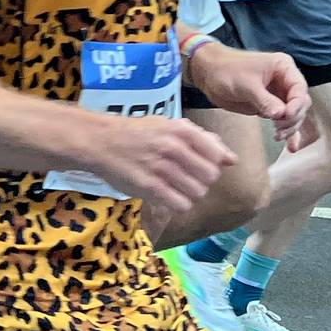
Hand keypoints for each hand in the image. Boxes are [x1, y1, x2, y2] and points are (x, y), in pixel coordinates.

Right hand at [90, 116, 234, 215]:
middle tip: (187, 179)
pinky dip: (178, 204)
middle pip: (210, 177)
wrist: (99, 141)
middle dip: (202, 181)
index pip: (217, 156)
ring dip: (190, 194)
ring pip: (198, 192)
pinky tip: (167, 196)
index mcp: (181, 130)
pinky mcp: (149, 186)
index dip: (212, 165)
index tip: (198, 166)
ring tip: (176, 188)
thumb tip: (231, 159)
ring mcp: (161, 167)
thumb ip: (202, 140)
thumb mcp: (169, 126)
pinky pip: (181, 204)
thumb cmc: (137, 133)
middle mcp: (173, 147)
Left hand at [189, 44, 310, 148]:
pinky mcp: (270, 107)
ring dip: (290, 128)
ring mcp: (278, 95)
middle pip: (300, 104)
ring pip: (294, 115)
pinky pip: (284, 121)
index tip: (286, 116)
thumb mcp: (246, 84)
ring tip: (277, 136)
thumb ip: (264, 100)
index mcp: (283, 67)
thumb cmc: (226, 70)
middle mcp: (284, 80)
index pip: (299, 89)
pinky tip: (291, 147)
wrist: (209, 74)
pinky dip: (288, 133)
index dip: (296, 105)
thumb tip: (281, 115)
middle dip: (292, 118)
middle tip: (278, 128)